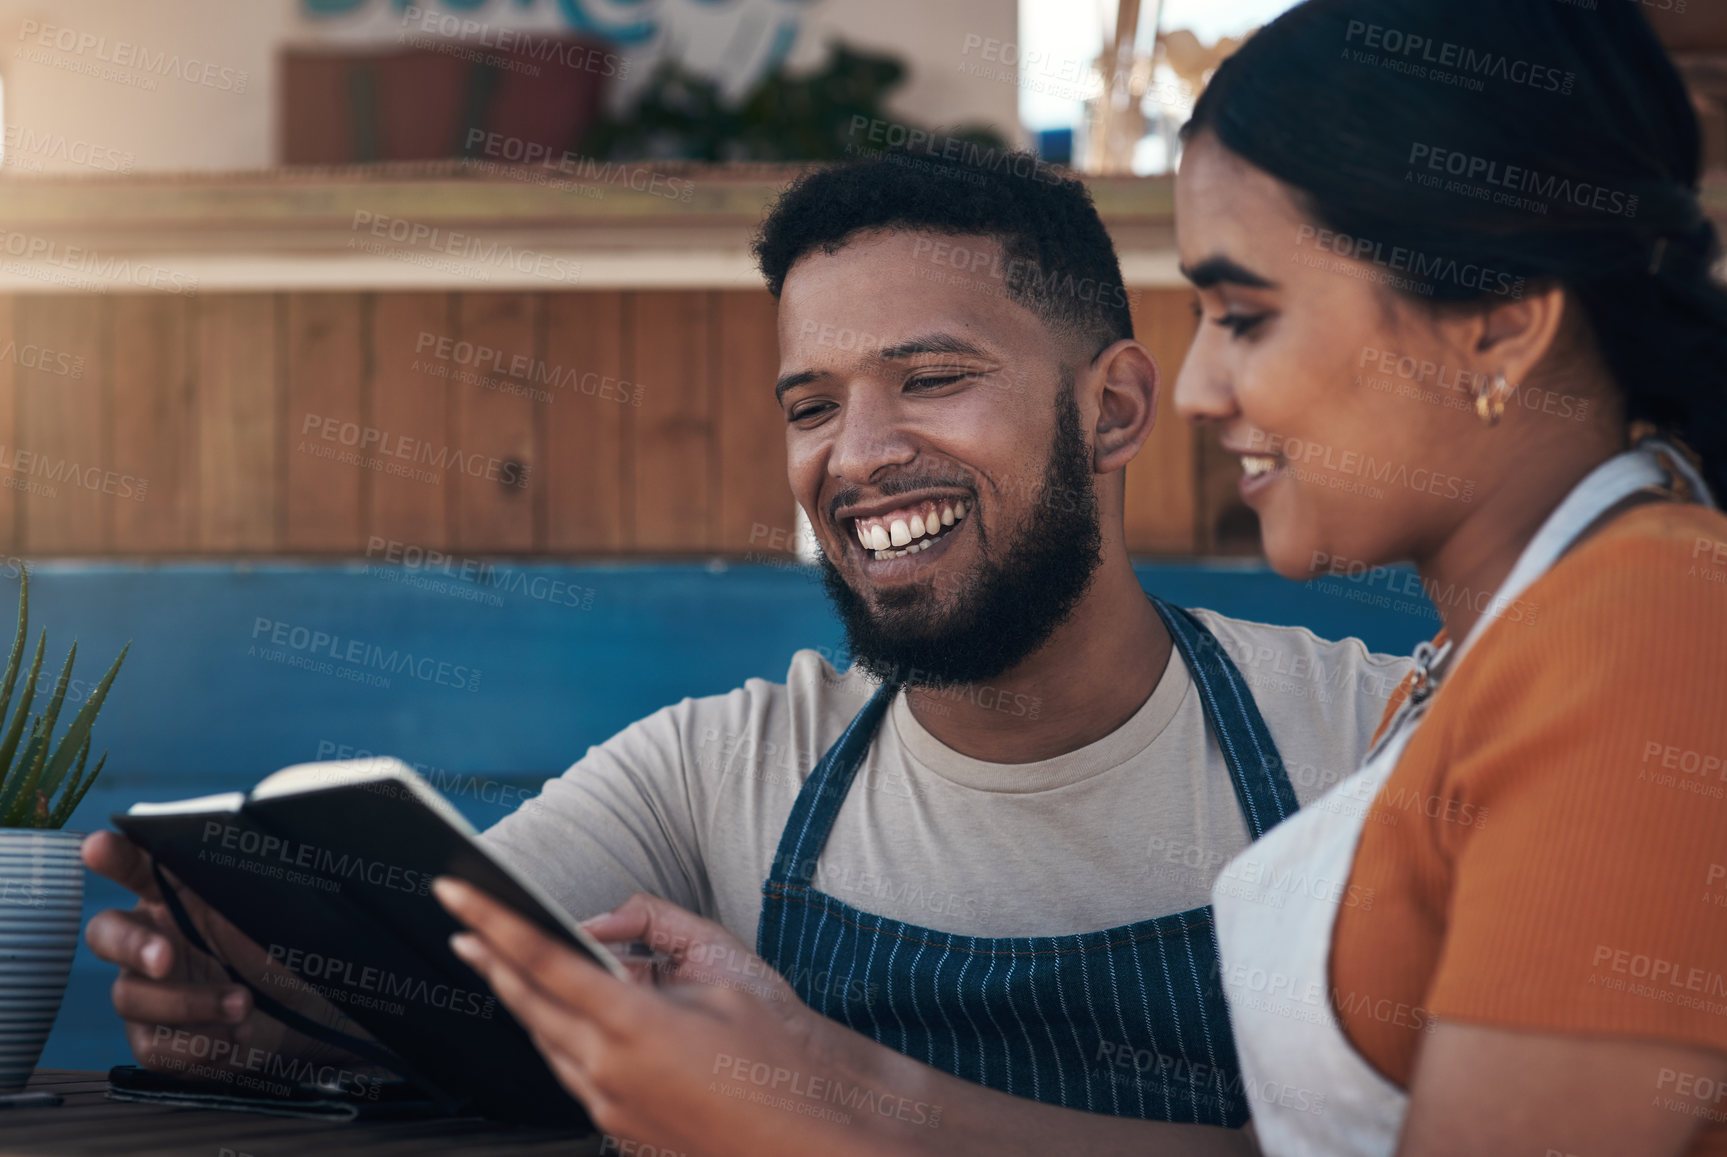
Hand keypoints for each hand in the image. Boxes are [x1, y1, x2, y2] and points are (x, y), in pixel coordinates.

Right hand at [81, 830, 363, 1075]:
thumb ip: (258, 880)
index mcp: (173, 893)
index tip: (99, 847)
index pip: (135, 865)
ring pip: (132, 996)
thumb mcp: (281, 908)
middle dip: (132, 946)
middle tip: (167, 958)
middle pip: (105, 934)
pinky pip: (152, 1047)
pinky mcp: (156, 1036)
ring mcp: (147, 988)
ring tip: (244, 1004)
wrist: (310, 1010)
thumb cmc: (287, 945)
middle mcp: (150, 936)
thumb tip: (265, 833)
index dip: (114, 856)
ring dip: (192, 1004)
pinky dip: (195, 1046)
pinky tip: (234, 1038)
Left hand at [435, 884, 939, 1156]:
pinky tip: (567, 1020)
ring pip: (547, 1044)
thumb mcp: (722, 966)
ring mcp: (610, 1108)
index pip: (541, 959)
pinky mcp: (622, 1129)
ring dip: (525, 1002)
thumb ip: (655, 931)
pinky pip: (575, 1074)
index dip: (492, 922)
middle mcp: (606, 1072)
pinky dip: (562, 1038)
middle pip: (528, 1005)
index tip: (456, 895)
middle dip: (491, 961)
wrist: (813, 1133)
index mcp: (629, 1024)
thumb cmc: (779, 1052)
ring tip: (503, 966)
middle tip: (461, 927)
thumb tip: (605, 928)